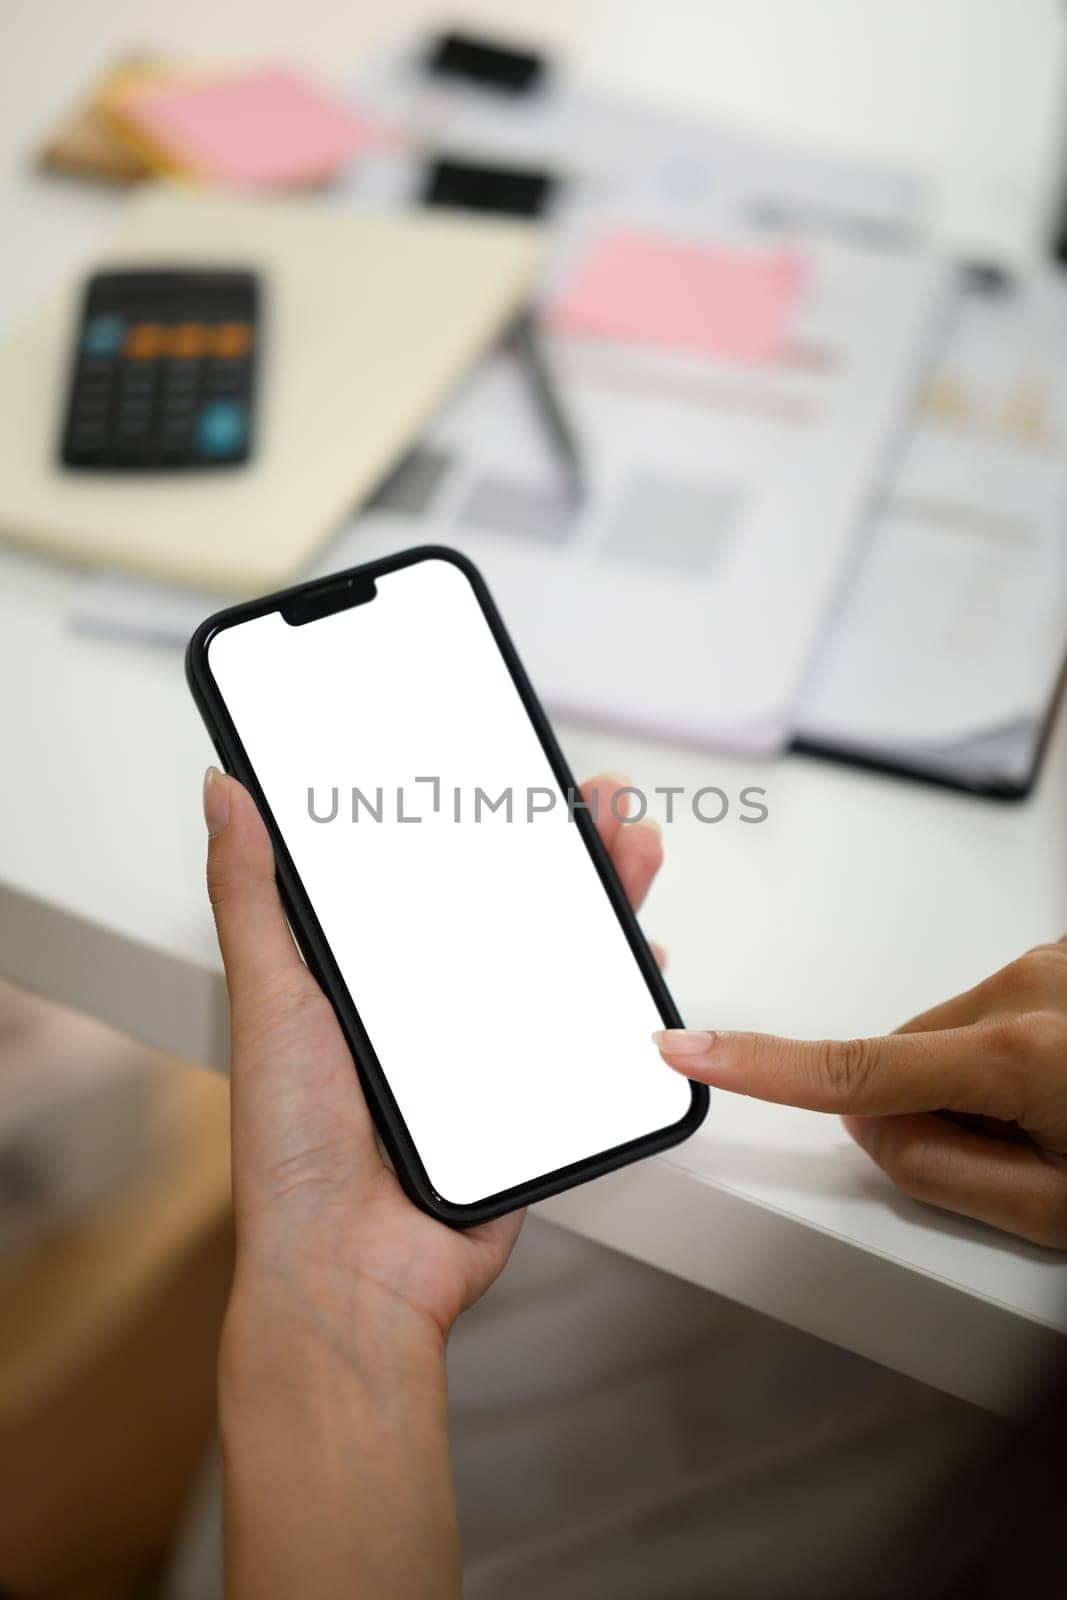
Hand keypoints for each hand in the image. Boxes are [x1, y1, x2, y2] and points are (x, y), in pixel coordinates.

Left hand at [205, 767, 664, 1353]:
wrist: (355, 1272)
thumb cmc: (294, 1150)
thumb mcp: (271, 1001)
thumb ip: (251, 897)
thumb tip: (225, 796)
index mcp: (369, 974)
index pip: (431, 872)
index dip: (474, 816)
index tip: (505, 772)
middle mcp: (431, 1003)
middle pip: (509, 903)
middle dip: (561, 846)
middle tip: (595, 800)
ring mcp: (486, 1047)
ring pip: (558, 955)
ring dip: (603, 899)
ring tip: (629, 850)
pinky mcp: (531, 1093)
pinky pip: (586, 1033)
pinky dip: (620, 992)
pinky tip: (641, 957)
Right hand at [656, 943, 1066, 1246]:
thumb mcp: (1058, 1212)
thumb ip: (940, 1175)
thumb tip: (871, 1127)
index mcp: (1023, 1054)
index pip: (853, 1068)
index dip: (757, 1066)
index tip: (687, 1049)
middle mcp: (1030, 989)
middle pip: (905, 1059)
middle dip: (935, 1110)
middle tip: (1020, 1155)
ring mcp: (1049, 965)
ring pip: (950, 1038)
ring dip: (981, 1084)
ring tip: (1059, 1124)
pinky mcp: (1061, 959)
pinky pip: (994, 1015)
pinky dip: (1013, 1057)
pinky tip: (1066, 1088)